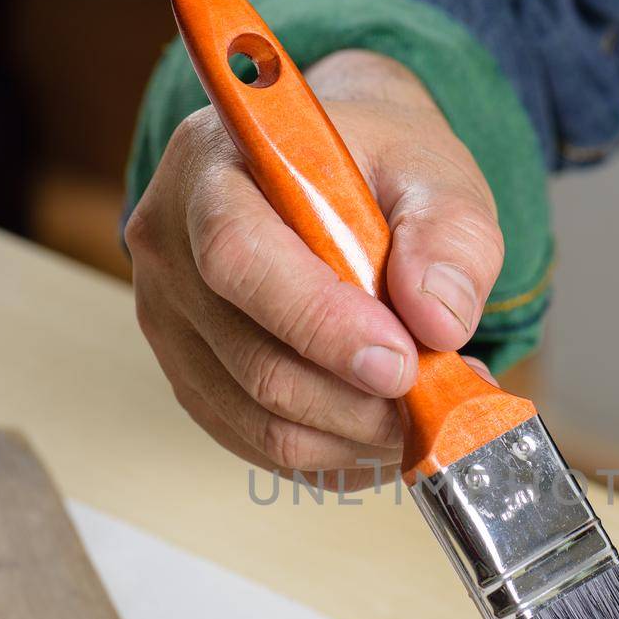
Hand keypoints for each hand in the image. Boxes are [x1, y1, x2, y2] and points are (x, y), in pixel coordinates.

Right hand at [126, 50, 503, 488]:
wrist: (326, 176)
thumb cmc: (372, 166)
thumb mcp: (431, 172)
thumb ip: (449, 237)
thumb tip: (439, 321)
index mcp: (212, 170)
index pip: (240, 258)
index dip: (321, 323)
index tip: (400, 363)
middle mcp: (170, 250)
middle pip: (255, 361)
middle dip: (359, 399)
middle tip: (436, 398)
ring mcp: (171, 323)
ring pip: (260, 418)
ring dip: (354, 434)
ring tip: (418, 410)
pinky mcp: (191, 377)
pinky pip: (258, 443)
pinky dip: (331, 451)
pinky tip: (378, 424)